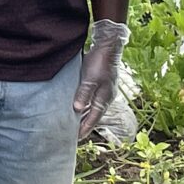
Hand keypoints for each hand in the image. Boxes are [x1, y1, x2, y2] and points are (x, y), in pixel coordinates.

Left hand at [75, 19, 129, 139]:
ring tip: (75, 122)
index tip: (77, 138)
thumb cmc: (100, 62)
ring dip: (85, 114)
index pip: (94, 118)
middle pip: (94, 114)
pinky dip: (85, 104)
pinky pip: (92, 98)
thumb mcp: (90, 79)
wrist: (108, 46)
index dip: (85, 128)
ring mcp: (104, 89)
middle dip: (85, 124)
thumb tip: (78, 110)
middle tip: (74, 134)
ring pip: (93, 107)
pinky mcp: (100, 82)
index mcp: (105, 98)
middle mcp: (106, 96)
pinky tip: (79, 104)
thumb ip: (84, 94)